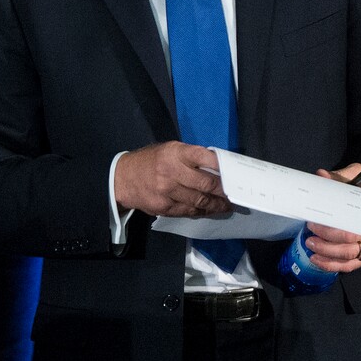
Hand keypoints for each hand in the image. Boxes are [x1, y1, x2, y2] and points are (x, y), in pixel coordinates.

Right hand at [114, 141, 233, 218]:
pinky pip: (189, 210)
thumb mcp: (169, 150)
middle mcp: (171, 171)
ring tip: (228, 204)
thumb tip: (217, 166)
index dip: (221, 165)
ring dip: (217, 204)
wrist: (123, 179)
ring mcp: (168, 191)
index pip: (204, 157)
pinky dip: (203, 210)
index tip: (235, 172)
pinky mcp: (164, 207)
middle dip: (224, 190)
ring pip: (200, 201)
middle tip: (236, 193)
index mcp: (175, 153)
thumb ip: (191, 157)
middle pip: (206, 183)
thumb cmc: (151, 161)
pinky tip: (211, 209)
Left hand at [302, 165, 360, 270]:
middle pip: (351, 240)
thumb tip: (321, 176)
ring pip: (350, 256)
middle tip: (310, 230)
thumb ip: (340, 176)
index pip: (356, 220)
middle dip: (327, 238)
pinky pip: (351, 265)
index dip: (335, 223)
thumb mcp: (359, 175)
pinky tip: (317, 260)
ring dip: (327, 254)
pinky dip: (333, 265)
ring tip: (310, 245)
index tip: (317, 219)